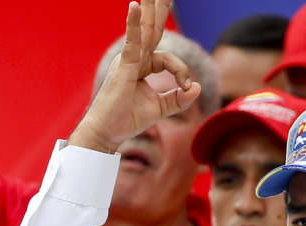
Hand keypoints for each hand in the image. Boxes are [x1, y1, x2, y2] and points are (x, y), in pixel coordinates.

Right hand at [69, 0, 200, 152]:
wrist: (107, 133)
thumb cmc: (128, 120)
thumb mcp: (161, 108)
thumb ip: (179, 98)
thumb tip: (198, 88)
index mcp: (142, 66)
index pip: (168, 59)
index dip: (181, 72)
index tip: (187, 88)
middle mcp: (134, 59)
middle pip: (152, 30)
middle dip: (159, 10)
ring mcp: (128, 60)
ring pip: (144, 31)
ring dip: (150, 9)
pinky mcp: (123, 66)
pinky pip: (132, 42)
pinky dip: (134, 24)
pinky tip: (135, 6)